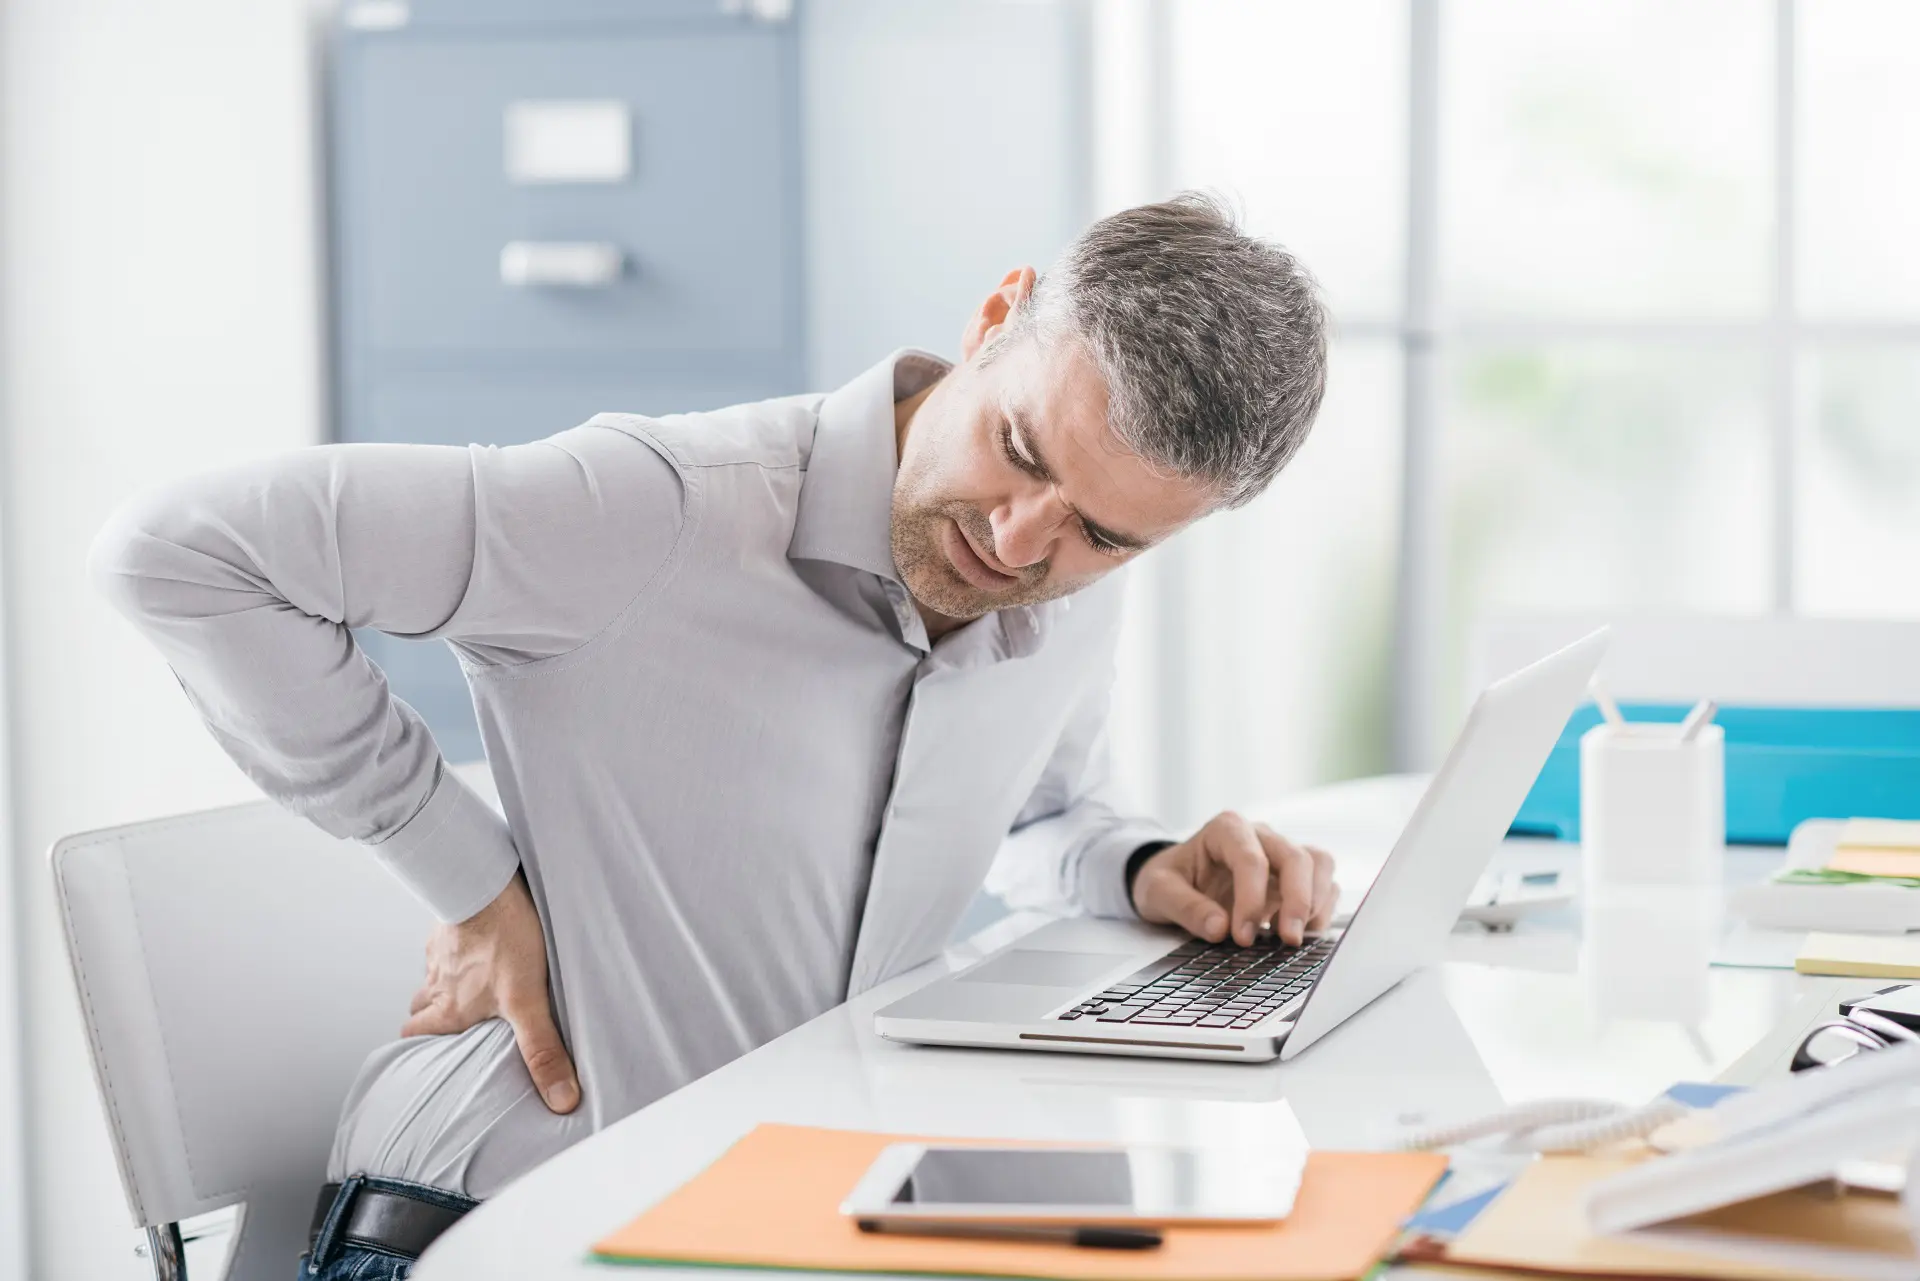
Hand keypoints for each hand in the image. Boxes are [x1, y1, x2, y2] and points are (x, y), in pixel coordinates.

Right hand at [402, 873, 579, 1113]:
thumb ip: (542, 1049)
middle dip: (430, 1016)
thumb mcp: (528, 1001)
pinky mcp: (452, 921)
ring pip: (432, 974)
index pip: (413, 1036)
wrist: (485, 881)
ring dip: (445, 982)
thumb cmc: (504, 938)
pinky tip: (480, 944)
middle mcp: (437, 982)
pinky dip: (457, 948)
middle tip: (453, 1021)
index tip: (427, 1055)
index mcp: (449, 1008)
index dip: (417, 1046)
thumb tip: (560, 1099)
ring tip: (471, 984)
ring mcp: (441, 950)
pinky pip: (446, 941)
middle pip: (418, 1006)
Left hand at [1130, 812, 1338, 947]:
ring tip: (1295, 936)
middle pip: (1296, 857)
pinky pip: (1324, 884)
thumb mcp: (1158, 891)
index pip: (1251, 859)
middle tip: (1286, 940)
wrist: (1175, 879)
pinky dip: (1322, 908)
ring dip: (1316, 902)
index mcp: (1226, 829)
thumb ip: (1186, 908)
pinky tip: (1300, 932)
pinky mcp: (1294, 877)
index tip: (1242, 937)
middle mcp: (1260, 835)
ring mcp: (1280, 854)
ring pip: (1319, 863)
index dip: (1252, 900)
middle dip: (1297, 900)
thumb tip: (1219, 928)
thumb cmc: (1168, 879)